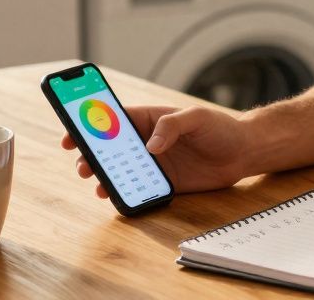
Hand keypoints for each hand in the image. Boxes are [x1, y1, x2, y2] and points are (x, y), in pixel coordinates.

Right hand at [60, 105, 248, 199]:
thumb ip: (172, 126)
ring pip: (119, 170)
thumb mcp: (197, 117)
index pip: (113, 120)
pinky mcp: (163, 184)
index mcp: (149, 119)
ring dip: (103, 176)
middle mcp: (146, 141)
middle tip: (82, 164)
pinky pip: (138, 189)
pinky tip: (115, 197)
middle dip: (91, 155)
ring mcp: (153, 164)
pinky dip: (124, 193)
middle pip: (110, 148)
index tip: (71, 133)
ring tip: (96, 183)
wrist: (242, 153)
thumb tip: (151, 146)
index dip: (89, 125)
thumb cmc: (220, 127)